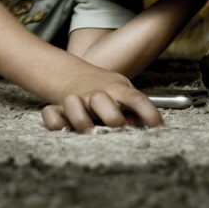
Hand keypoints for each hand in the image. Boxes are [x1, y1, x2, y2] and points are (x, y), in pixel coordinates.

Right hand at [41, 73, 163, 132]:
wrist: (74, 75)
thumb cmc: (107, 90)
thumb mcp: (124, 92)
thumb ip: (135, 109)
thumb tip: (148, 128)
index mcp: (118, 91)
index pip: (136, 99)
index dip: (148, 113)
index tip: (157, 127)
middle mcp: (97, 95)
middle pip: (102, 100)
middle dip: (110, 115)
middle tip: (117, 127)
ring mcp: (76, 100)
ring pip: (73, 104)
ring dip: (80, 118)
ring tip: (88, 131)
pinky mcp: (58, 108)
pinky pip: (50, 115)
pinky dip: (55, 122)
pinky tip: (63, 129)